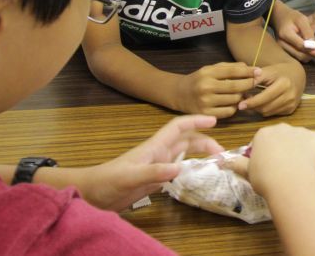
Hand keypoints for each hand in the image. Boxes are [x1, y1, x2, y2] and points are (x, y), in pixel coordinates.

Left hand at [77, 115, 222, 210]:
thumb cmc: (109, 181)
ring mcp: (157, 166)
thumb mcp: (131, 176)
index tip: (215, 120)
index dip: (196, 120)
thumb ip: (155, 172)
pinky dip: (190, 170)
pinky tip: (197, 176)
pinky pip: (178, 170)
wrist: (92, 194)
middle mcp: (159, 153)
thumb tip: (180, 169)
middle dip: (205, 141)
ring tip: (215, 163)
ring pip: (184, 155)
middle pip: (187, 141)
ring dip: (200, 155)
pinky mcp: (154, 179)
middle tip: (222, 153)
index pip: (179, 127)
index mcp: (154, 147)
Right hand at [174, 62, 260, 117]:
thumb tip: (249, 68)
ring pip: (234, 100)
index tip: (259, 71)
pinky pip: (229, 112)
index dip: (248, 71)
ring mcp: (206, 102)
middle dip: (249, 84)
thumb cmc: (199, 79)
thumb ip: (229, 67)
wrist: (179, 94)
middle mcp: (206, 87)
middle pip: (236, 87)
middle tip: (255, 82)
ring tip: (242, 93)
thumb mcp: (211, 69)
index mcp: (208, 73)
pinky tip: (233, 103)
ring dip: (242, 96)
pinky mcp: (206, 114)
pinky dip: (234, 107)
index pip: (233, 71)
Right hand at [224, 123, 314, 199]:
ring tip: (297, 171)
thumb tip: (221, 161)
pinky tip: (309, 167)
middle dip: (282, 150)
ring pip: (300, 140)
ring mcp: (301, 131)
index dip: (265, 155)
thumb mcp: (247, 172)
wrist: (290, 183)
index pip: (263, 141)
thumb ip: (237, 163)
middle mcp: (282, 127)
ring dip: (298, 150)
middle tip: (282, 170)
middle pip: (282, 138)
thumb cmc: (265, 178)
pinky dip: (314, 154)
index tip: (267, 169)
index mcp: (263, 134)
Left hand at [239, 62, 305, 116]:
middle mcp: (290, 96)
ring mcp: (291, 104)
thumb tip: (241, 88)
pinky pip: (273, 114)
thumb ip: (255, 78)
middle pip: (265, 107)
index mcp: (284, 84)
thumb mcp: (268, 70)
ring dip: (257, 109)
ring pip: (268, 112)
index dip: (251, 102)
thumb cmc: (280, 71)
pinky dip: (265, 110)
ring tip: (251, 102)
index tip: (240, 104)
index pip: (264, 97)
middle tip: (242, 103)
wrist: (297, 75)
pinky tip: (261, 103)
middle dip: (252, 107)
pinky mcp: (291, 110)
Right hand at [272, 2, 314, 60]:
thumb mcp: (302, 19)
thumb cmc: (291, 16)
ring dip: (311, 55)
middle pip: (300, 55)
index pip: (301, 46)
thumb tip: (314, 46)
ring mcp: (282, 49)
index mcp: (286, 34)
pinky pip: (298, 55)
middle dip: (314, 54)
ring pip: (300, 57)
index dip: (314, 49)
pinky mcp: (285, 51)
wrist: (279, 17)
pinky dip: (307, 54)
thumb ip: (308, 32)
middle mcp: (282, 44)